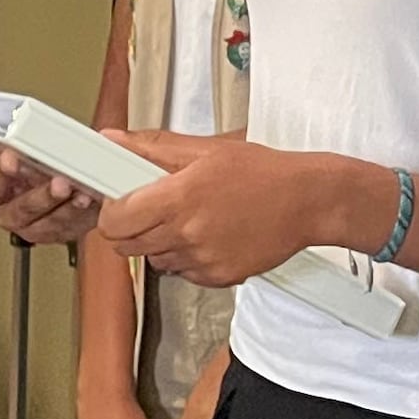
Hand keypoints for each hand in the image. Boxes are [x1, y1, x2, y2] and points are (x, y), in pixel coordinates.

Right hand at [0, 125, 104, 244]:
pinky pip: (57, 224)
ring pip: (25, 211)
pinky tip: (82, 197)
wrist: (82, 199)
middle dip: (0, 173)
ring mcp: (22, 219)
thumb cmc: (55, 166)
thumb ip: (45, 130)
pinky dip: (71, 210)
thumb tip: (64, 121)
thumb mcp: (45, 143)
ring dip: (43, 196)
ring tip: (61, 184)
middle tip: (11, 160)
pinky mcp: (49, 232)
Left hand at [93, 133, 371, 290]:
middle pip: (126, 246)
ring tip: (189, 220)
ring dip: (161, 243)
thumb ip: (151, 148)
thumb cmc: (262, 172)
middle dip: (130, 228)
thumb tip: (111, 140)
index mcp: (178, 197)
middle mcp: (186, 233)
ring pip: (155, 260)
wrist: (307, 202)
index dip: (111, 211)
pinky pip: (184, 273)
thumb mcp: (205, 150)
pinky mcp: (218, 278)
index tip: (120, 202)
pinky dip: (188, 258)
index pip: (114, 220)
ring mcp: (202, 260)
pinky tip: (209, 236)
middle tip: (151, 209)